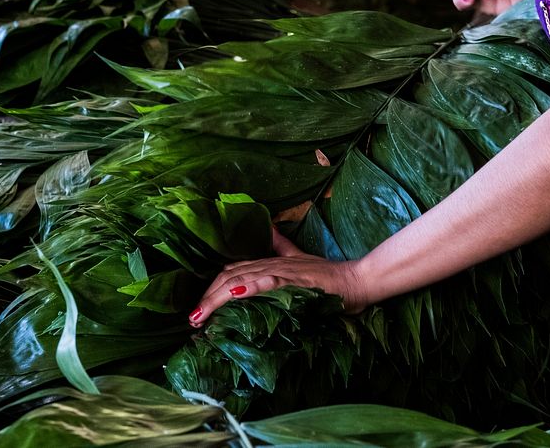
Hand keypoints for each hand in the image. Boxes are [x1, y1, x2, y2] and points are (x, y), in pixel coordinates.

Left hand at [188, 228, 369, 327]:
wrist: (357, 280)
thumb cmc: (329, 279)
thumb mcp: (299, 262)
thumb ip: (282, 247)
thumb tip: (270, 230)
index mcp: (269, 263)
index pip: (231, 273)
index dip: (212, 289)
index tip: (197, 310)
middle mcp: (271, 264)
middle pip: (229, 277)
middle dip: (207, 298)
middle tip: (192, 320)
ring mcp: (282, 270)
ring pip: (241, 280)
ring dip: (217, 297)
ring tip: (200, 316)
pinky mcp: (296, 279)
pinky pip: (269, 280)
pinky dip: (249, 286)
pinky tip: (234, 293)